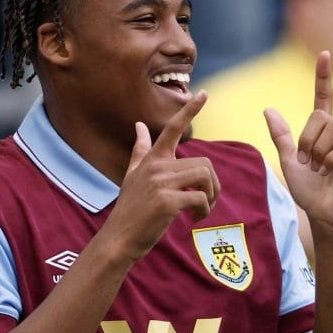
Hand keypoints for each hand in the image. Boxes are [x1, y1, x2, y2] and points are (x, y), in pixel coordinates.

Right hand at [103, 91, 220, 261]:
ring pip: (205, 176)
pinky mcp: (167, 201)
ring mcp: (161, 183)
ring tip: (202, 209)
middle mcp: (156, 167)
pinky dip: (204, 209)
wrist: (119, 239)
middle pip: (203, 163)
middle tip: (207, 201)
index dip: (189, 110)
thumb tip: (140, 124)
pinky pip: (200, 198)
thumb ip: (140, 150)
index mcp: (152, 160)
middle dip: (212, 183)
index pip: (172, 129)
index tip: (204, 93)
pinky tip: (196, 218)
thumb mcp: (132, 175)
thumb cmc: (130, 209)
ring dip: (211, 195)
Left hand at [264, 51, 332, 232]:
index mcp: (323, 131)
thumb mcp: (289, 161)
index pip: (324, 97)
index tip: (324, 54)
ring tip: (321, 170)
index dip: (323, 76)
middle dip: (307, 140)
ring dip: (318, 152)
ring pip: (332, 129)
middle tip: (309, 163)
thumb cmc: (310, 191)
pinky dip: (331, 159)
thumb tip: (268, 108)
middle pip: (320, 116)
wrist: (325, 214)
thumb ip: (281, 136)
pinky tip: (331, 171)